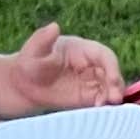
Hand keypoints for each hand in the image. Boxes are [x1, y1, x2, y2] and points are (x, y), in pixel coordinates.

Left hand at [0, 21, 124, 110]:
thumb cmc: (28, 63)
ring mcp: (91, 82)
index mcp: (82, 49)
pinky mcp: (88, 98)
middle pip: (111, 73)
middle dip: (115, 85)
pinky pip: (102, 101)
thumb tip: (54, 26)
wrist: (23, 85)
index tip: (112, 79)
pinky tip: (100, 112)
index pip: (104, 55)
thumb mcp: (33, 50)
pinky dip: (105, 107)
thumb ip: (43, 38)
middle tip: (114, 99)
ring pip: (110, 88)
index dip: (112, 66)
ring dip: (112, 97)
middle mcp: (90, 65)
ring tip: (106, 107)